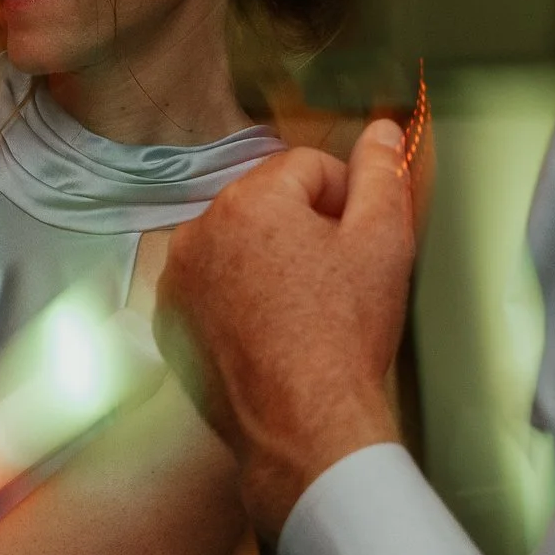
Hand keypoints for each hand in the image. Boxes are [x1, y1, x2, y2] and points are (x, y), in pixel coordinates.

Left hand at [154, 118, 412, 536]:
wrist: (303, 424)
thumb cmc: (346, 332)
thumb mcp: (384, 242)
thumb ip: (382, 174)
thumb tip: (381, 129)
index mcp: (246, 200)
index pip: (308, 168)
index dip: (345, 200)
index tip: (357, 247)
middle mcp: (197, 231)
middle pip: (266, 204)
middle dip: (303, 228)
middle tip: (334, 283)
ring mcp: (176, 280)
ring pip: (237, 245)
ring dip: (268, 261)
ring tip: (303, 311)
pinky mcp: (171, 323)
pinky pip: (211, 288)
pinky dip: (238, 298)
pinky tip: (271, 333)